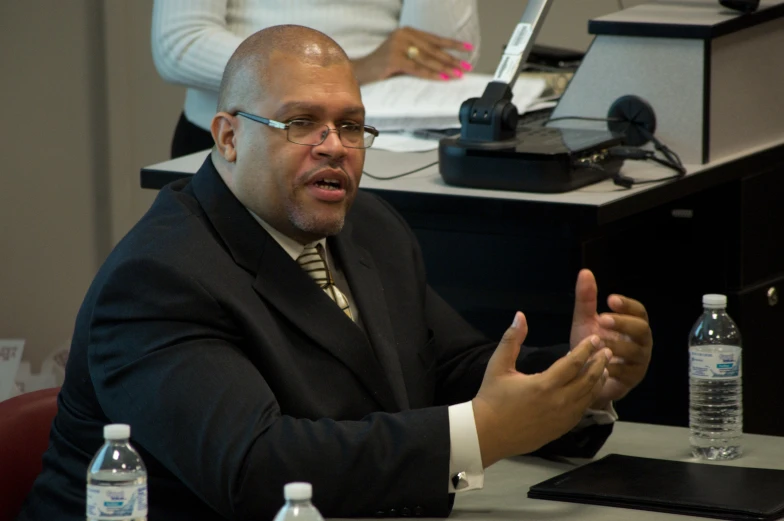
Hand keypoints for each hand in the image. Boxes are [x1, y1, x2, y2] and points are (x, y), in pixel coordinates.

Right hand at [351, 26, 472, 84]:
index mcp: (408, 31)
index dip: (453, 44)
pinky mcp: (394, 59)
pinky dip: (432, 74)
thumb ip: (419, 53)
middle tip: (467, 66)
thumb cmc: (383, 66)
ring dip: (445, 68)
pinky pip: (418, 69)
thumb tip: (444, 62)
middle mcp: (403, 35)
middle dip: (452, 59)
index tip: (468, 49)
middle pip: (434, 49)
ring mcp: (398, 46)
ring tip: (459, 74)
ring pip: (428, 59)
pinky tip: (443, 78)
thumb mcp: (403, 54)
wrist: (362, 71)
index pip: (435, 38)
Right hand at [472, 312, 610, 467]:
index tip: (595, 339)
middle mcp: (558, 402)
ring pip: (589, 397)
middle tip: (607, 351)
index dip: (586, 349)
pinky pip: (582, 410)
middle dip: (599, 363)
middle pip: (588, 379)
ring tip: (604, 368)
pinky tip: (591, 390)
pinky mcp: (561, 429)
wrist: (487, 434)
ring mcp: (562, 418)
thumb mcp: (498, 365)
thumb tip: (520, 315)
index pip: (574, 362)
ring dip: (598, 380)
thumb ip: (511, 339)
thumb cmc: (491, 397)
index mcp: (544, 384)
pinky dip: (590, 398)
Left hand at [569, 269, 652, 406]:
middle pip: (642, 329)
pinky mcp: (632, 379)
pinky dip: (611, 367)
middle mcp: (641, 342)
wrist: (585, 375)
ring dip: (616, 345)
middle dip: (623, 323)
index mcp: (633, 325)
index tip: (610, 299)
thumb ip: (586, 299)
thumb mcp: (586, 321)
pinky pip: (626, 373)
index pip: (639, 311)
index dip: (627, 305)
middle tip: (602, 319)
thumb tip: (585, 272)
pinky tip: (598, 363)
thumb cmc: (592, 344)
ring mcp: (639, 362)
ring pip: (636, 352)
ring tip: (597, 342)